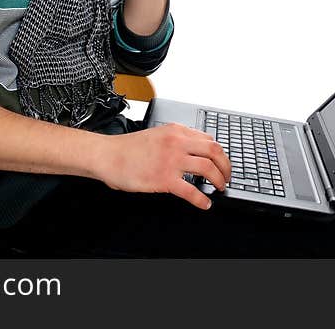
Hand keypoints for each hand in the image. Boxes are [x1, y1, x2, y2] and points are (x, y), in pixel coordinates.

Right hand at [97, 123, 232, 209]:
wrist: (108, 155)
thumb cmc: (128, 148)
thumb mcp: (157, 134)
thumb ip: (176, 139)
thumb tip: (193, 151)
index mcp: (176, 131)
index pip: (209, 139)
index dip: (219, 153)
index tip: (221, 162)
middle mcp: (177, 143)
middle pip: (214, 151)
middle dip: (226, 166)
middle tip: (226, 177)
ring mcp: (172, 160)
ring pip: (208, 169)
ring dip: (218, 180)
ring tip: (219, 188)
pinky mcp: (164, 179)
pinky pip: (191, 191)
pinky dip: (202, 200)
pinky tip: (204, 204)